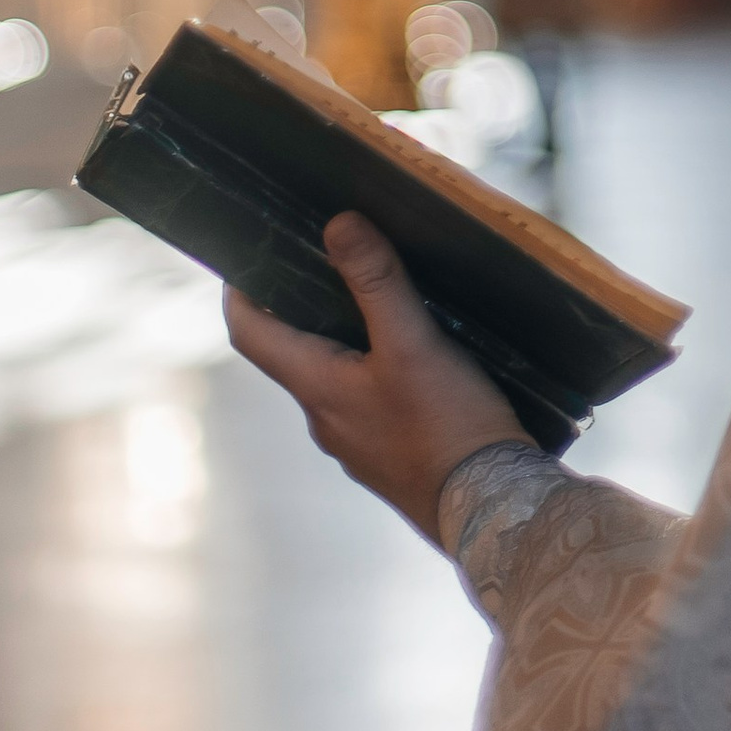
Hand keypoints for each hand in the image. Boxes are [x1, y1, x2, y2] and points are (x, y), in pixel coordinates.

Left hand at [224, 214, 534, 541]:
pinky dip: (379, 370)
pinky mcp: (392, 457)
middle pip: (294, 352)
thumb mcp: (412, 343)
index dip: (240, 290)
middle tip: (327, 258)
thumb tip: (338, 223)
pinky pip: (370, 402)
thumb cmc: (447, 426)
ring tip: (384, 299)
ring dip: (348, 338)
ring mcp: (359, 443)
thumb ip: (376, 282)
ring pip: (337, 378)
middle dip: (303, 305)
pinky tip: (423, 359)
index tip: (245, 255)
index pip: (250, 333)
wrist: (490, 507)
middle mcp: (326, 419)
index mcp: (316, 388)